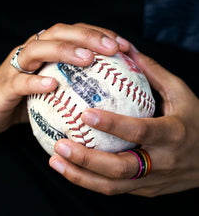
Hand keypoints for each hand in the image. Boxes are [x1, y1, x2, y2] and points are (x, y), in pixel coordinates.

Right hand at [0, 23, 131, 135]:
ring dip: (63, 51)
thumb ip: (70, 88)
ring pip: (37, 49)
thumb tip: (109, 97)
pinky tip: (52, 86)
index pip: (73, 34)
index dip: (99, 35)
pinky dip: (35, 82)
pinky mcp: (2, 86)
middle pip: (57, 33)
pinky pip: (19, 81)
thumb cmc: (19, 101)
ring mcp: (14, 67)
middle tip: (113, 48)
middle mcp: (29, 52)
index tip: (125, 46)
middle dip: (86, 36)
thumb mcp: (47, 92)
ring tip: (87, 58)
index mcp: (43, 51)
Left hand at [49, 47, 198, 196]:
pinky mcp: (145, 191)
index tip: (85, 114)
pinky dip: (87, 180)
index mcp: (172, 134)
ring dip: (79, 175)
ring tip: (54, 160)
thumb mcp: (181, 93)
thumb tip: (124, 47)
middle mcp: (162, 162)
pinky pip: (113, 188)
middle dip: (86, 159)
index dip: (112, 124)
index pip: (139, 131)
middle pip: (120, 168)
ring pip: (112, 186)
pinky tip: (67, 168)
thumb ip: (152, 72)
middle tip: (59, 144)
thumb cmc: (196, 121)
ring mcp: (152, 181)